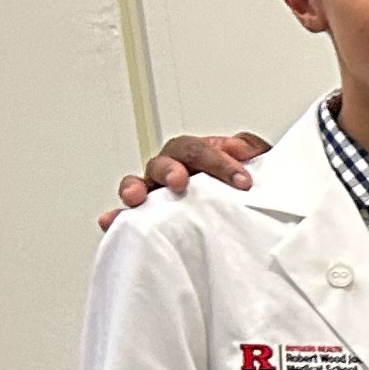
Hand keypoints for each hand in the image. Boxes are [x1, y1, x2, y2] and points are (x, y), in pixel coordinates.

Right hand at [97, 132, 267, 227]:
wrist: (249, 215)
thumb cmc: (245, 188)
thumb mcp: (258, 165)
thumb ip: (251, 150)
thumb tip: (237, 148)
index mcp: (196, 156)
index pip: (198, 150)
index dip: (217, 161)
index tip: (242, 181)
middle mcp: (172, 171)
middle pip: (163, 162)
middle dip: (170, 169)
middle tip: (180, 181)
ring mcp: (158, 194)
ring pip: (138, 183)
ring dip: (133, 187)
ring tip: (136, 198)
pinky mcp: (150, 218)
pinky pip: (129, 217)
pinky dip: (118, 217)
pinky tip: (110, 221)